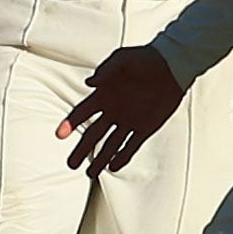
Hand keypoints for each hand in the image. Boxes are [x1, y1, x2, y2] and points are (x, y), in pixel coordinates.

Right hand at [58, 47, 185, 176]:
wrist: (172, 66)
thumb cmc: (147, 59)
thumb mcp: (124, 59)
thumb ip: (107, 70)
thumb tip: (90, 83)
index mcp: (105, 95)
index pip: (83, 112)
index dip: (70, 123)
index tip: (60, 134)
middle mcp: (113, 111)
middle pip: (93, 134)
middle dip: (82, 150)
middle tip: (71, 163)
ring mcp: (129, 121)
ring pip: (110, 145)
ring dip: (100, 159)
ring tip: (91, 174)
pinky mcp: (145, 128)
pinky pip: (131, 146)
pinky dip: (123, 157)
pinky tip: (113, 167)